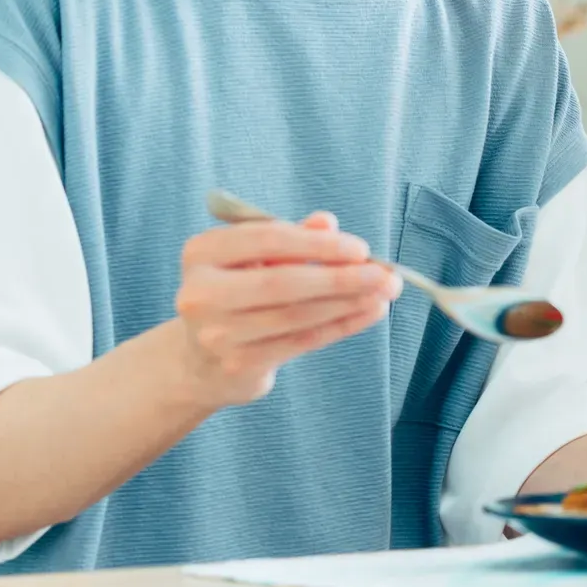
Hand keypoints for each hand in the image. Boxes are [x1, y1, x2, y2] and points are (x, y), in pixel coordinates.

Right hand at [173, 212, 402, 407]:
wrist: (202, 361)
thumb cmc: (239, 294)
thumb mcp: (257, 259)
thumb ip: (291, 237)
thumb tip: (328, 222)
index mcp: (202, 253)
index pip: (267, 239)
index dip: (318, 244)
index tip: (361, 249)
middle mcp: (200, 293)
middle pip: (282, 282)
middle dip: (341, 277)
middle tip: (386, 274)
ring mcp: (216, 333)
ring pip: (296, 315)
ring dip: (348, 302)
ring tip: (384, 293)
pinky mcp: (238, 364)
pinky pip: (302, 341)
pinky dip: (342, 325)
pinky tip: (370, 312)